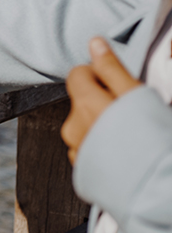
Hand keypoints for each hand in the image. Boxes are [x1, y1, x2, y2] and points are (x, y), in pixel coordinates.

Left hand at [61, 36, 141, 165]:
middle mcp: (73, 127)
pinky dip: (102, 146)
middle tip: (131, 113)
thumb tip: (94, 43)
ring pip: (84, 125)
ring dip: (101, 125)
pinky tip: (124, 153)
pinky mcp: (83, 171)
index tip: (119, 85)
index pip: (77, 74)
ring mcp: (77, 151)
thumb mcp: (138, 96)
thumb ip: (112, 68)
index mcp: (84, 105)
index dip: (98, 75)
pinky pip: (88, 148)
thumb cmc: (154, 139)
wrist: (159, 189)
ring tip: (131, 136)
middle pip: (81, 101)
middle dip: (101, 101)